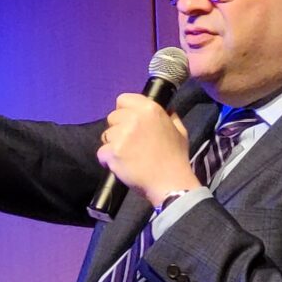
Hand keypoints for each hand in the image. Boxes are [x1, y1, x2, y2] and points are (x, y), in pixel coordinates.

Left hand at [97, 93, 197, 207]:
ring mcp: (122, 135)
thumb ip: (169, 117)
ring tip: (126, 156)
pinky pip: (102, 152)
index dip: (124, 111)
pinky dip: (108, 160)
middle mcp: (134, 118)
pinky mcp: (113, 152)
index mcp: (150, 109)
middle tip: (129, 143)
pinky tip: (120, 165)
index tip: (128, 122)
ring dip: (113, 144)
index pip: (123, 99)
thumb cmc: (176, 158)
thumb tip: (166, 109)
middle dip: (118, 128)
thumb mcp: (179, 131)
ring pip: (106, 135)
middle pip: (112, 117)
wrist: (170, 182)